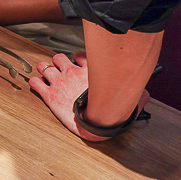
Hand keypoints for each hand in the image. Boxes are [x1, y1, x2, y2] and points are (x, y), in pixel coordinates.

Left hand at [28, 52, 149, 141]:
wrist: (99, 123)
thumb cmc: (114, 110)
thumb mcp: (132, 98)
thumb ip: (137, 93)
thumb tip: (146, 94)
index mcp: (90, 70)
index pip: (80, 56)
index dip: (77, 60)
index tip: (79, 65)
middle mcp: (73, 72)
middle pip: (58, 57)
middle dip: (57, 62)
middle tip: (59, 70)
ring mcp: (59, 82)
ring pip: (44, 66)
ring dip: (44, 70)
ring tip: (46, 75)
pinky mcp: (49, 95)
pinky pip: (35, 82)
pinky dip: (34, 83)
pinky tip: (36, 85)